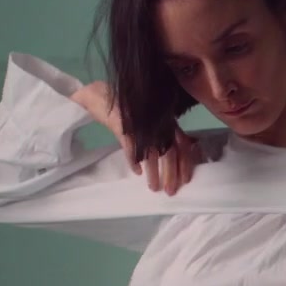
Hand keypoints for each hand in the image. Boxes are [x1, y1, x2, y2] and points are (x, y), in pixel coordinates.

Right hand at [71, 82, 196, 195]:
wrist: (100, 94)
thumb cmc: (128, 110)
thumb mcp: (148, 122)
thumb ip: (162, 136)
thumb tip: (177, 156)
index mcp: (166, 120)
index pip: (183, 143)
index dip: (186, 163)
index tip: (185, 180)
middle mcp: (157, 121)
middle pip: (170, 151)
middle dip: (171, 174)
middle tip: (170, 191)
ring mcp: (141, 122)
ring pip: (152, 152)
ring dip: (154, 172)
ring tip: (153, 187)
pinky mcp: (124, 124)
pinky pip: (132, 147)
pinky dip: (134, 161)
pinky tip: (136, 172)